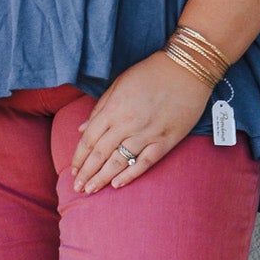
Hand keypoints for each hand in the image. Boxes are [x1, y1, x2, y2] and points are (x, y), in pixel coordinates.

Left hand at [71, 52, 211, 194]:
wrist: (187, 69)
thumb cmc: (150, 73)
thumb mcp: (119, 84)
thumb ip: (100, 108)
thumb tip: (82, 129)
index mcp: (114, 109)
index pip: (89, 139)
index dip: (79, 157)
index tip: (73, 170)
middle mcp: (127, 123)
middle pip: (100, 154)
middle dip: (87, 172)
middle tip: (78, 188)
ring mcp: (147, 133)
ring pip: (119, 161)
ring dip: (103, 178)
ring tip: (91, 190)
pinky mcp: (166, 140)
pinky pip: (145, 161)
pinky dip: (131, 174)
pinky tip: (118, 185)